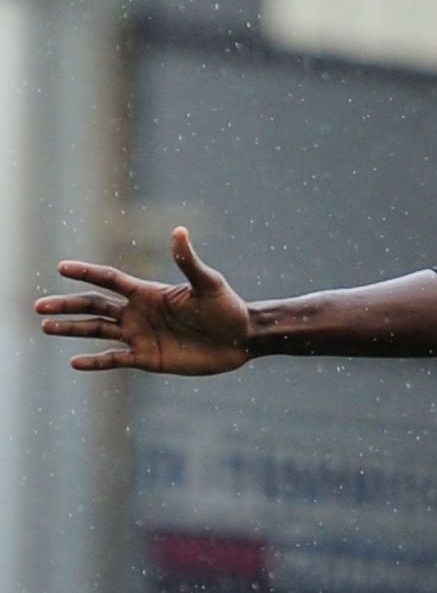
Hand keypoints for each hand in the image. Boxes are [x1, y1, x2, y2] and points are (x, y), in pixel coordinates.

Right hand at [36, 227, 250, 374]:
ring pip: (97, 331)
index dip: (86, 272)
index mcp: (148, 292)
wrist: (242, 339)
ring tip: (45, 326)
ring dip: (72, 329)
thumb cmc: (228, 307)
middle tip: (38, 305)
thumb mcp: (209, 283)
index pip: (109, 279)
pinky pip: (115, 360)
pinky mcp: (147, 358)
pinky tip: (75, 361)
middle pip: (94, 306)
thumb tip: (179, 231)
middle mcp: (138, 313)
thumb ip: (189, 262)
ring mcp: (140, 336)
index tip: (62, 267)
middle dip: (67, 304)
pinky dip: (95, 361)